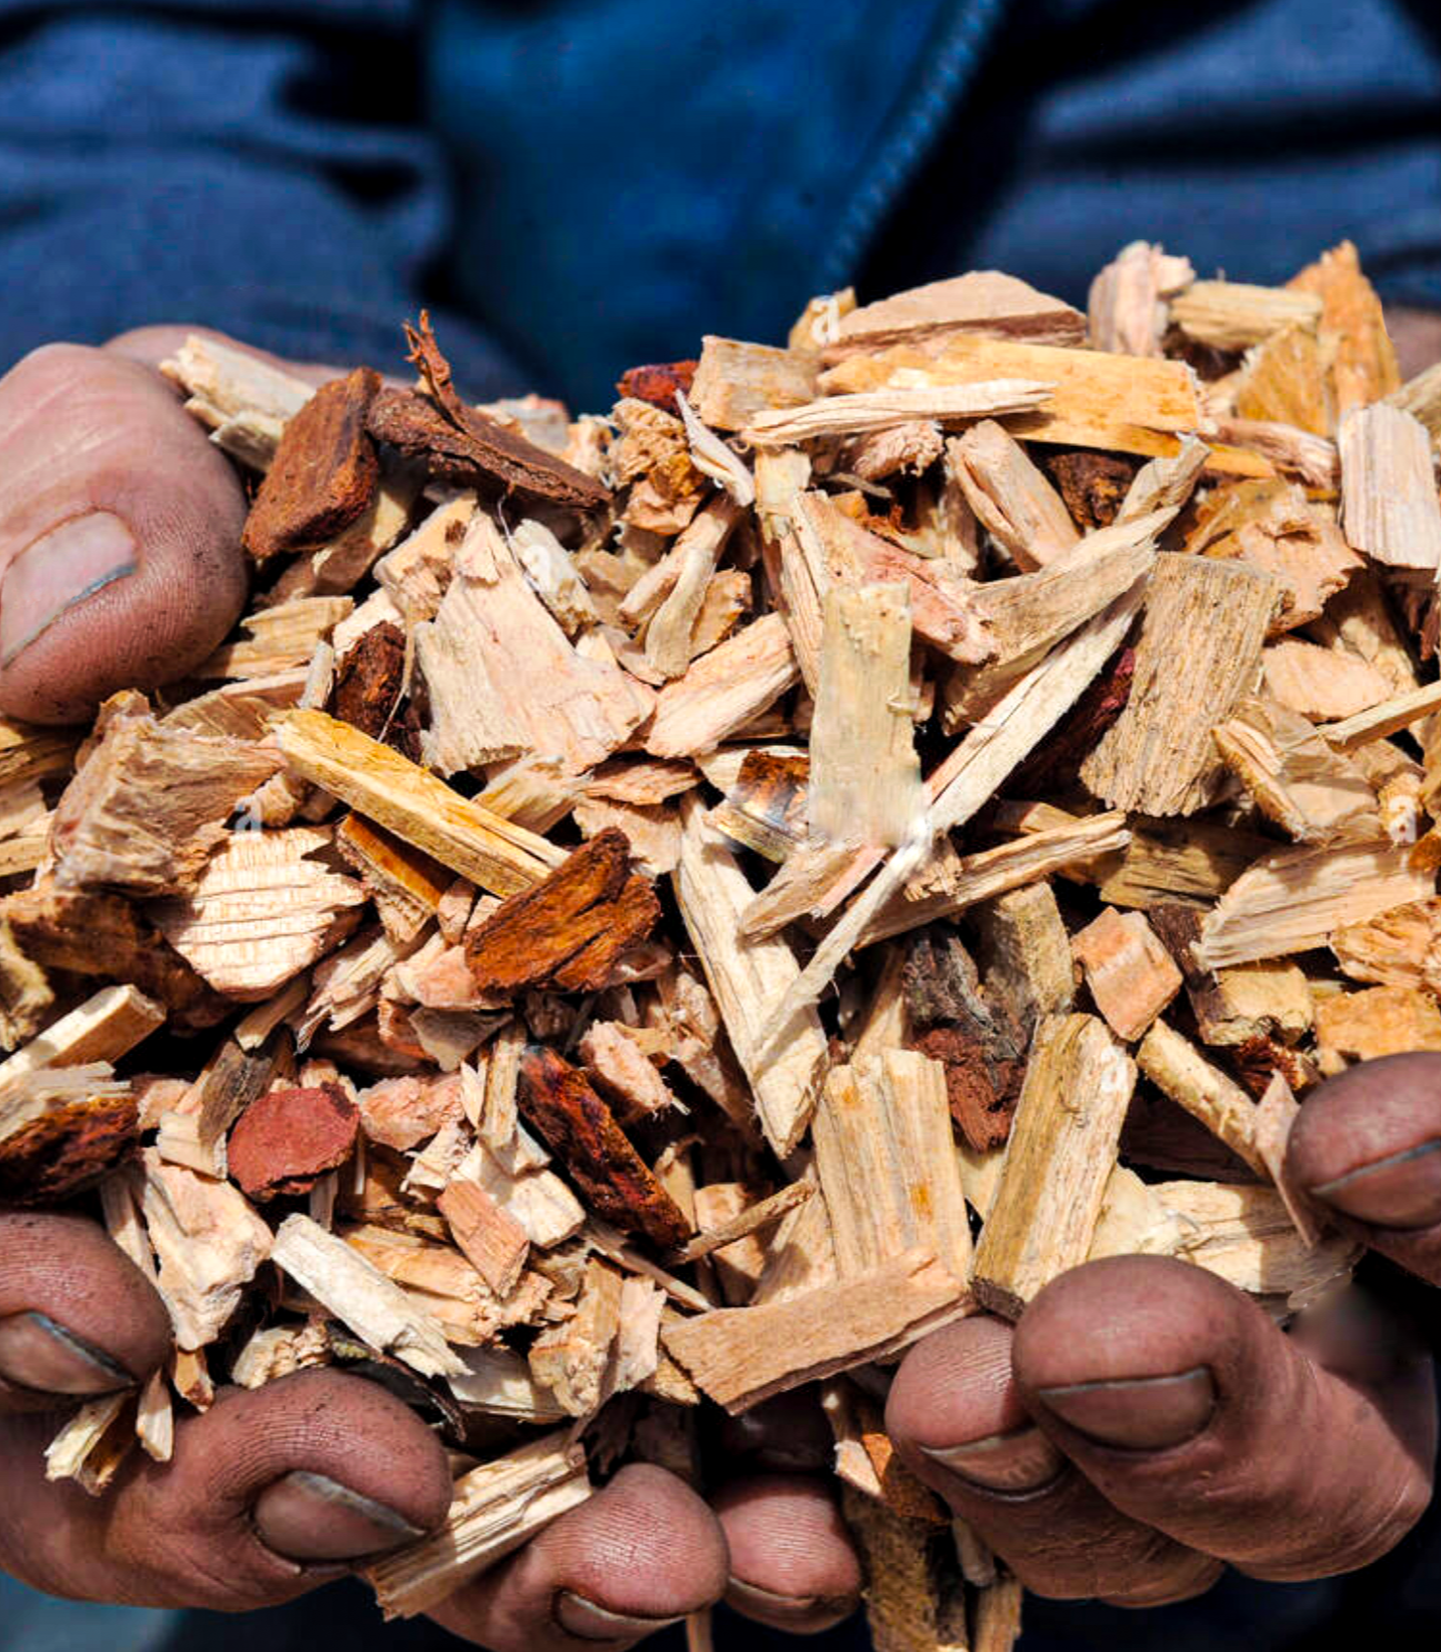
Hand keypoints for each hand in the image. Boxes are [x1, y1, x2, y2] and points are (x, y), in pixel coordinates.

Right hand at [0, 333, 732, 1648]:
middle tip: (386, 1497)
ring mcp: (394, 1210)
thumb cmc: (201, 517)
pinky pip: (611, 1388)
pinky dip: (684, 1467)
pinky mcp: (580, 1207)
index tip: (78, 1318)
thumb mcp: (104, 459)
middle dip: (265, 1493)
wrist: (388, 558)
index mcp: (40, 1039)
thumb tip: (66, 633)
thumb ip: (60, 518)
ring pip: (410, 1449)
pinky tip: (803, 1511)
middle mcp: (193, 1169)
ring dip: (518, 1547)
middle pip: (174, 1416)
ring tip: (680, 1565)